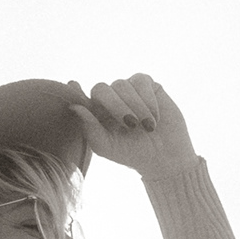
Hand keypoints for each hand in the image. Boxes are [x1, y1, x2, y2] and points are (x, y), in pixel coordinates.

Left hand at [69, 73, 200, 177]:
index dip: (75, 91)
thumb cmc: (132, 154)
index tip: (74, 86)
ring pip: (123, 85)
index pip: (79, 95)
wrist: (165, 157)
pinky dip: (148, 100)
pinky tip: (155, 118)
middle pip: (101, 89)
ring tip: (148, 127)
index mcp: (94, 112)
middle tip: (131, 125)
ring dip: (136, 107)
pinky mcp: (147, 84)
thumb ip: (90, 129)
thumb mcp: (107, 147)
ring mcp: (127, 89)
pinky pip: (141, 82)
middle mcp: (109, 97)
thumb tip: (75, 107)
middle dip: (116, 106)